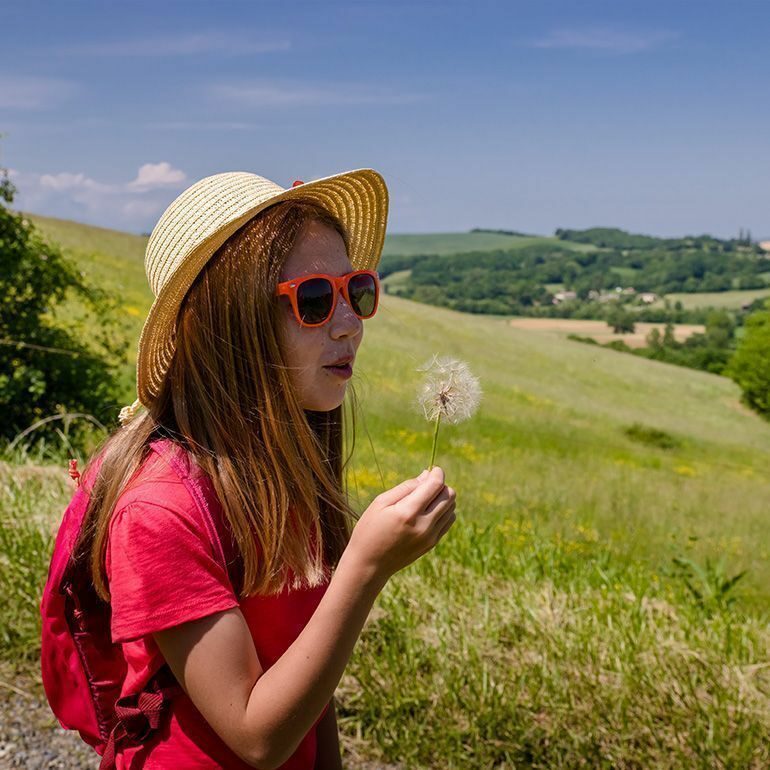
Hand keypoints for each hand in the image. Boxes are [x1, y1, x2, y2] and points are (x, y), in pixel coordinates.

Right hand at [346, 466, 456, 582]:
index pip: (435, 486)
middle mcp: (423, 525)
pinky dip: (443, 511)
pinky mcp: (432, 544)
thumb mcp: (381, 503)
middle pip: (449, 496)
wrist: (369, 564)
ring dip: (443, 498)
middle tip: (427, 484)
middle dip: (441, 485)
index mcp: (408, 512)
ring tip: (425, 499)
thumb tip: (426, 475)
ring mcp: (430, 537)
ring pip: (451, 508)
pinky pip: (448, 521)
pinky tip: (427, 511)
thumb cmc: (370, 529)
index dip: (437, 473)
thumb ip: (406, 487)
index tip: (433, 469)